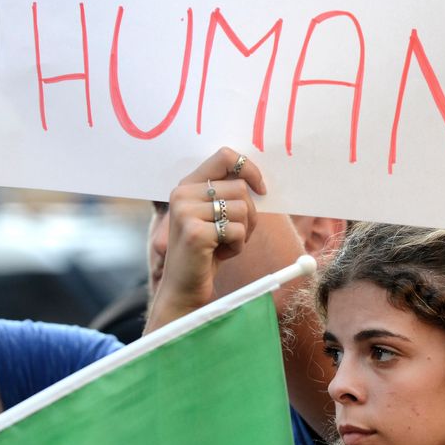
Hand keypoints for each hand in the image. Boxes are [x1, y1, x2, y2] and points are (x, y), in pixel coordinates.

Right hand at [155, 147, 265, 320]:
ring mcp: (185, 212)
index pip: (225, 156)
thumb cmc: (207, 251)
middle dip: (249, 214)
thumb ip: (228, 194)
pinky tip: (220, 254)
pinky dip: (237, 246)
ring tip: (224, 244)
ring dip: (243, 232)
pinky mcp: (194, 232)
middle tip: (235, 233)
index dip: (249, 169)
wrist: (184, 288)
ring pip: (242, 209)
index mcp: (187, 185)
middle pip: (240, 188)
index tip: (262, 189)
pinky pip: (237, 230)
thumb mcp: (214, 216)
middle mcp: (182, 193)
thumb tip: (259, 180)